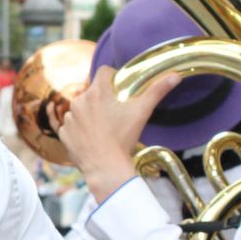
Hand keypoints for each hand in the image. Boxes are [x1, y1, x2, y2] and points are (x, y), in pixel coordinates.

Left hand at [59, 66, 181, 203]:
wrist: (105, 168)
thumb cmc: (123, 138)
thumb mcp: (142, 112)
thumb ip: (157, 91)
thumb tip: (175, 76)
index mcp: (96, 92)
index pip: (104, 71)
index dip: (114, 77)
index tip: (121, 89)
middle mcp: (79, 101)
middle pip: (93, 92)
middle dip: (103, 99)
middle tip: (116, 114)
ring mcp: (69, 118)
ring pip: (82, 108)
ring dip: (90, 114)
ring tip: (104, 128)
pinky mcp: (64, 133)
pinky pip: (72, 125)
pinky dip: (81, 130)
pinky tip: (92, 139)